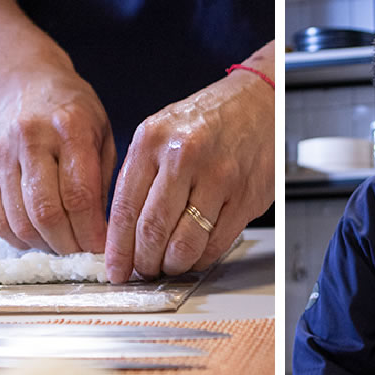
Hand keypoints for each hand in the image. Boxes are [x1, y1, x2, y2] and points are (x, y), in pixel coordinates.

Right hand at [0, 68, 114, 254]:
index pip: (79, 195)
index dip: (92, 231)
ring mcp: (2, 156)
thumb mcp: (102, 132)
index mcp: (69, 129)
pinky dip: (22, 240)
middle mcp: (31, 141)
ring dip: (47, 246)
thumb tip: (108, 231)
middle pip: (47, 212)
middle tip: (87, 254)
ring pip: (21, 221)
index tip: (105, 248)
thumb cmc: (73, 111)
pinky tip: (42, 240)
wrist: (22, 81)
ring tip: (67, 248)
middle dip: (70, 244)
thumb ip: (105, 178)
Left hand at [104, 69, 273, 282]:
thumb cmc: (209, 120)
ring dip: (173, 265)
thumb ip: (141, 174)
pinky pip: (217, 243)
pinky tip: (195, 254)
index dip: (118, 249)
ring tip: (169, 265)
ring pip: (185, 243)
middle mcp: (184, 157)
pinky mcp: (246, 196)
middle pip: (153, 231)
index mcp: (153, 141)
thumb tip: (124, 229)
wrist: (259, 102)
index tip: (115, 268)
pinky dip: (202, 258)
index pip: (126, 208)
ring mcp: (218, 178)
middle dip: (144, 262)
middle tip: (143, 271)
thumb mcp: (162, 132)